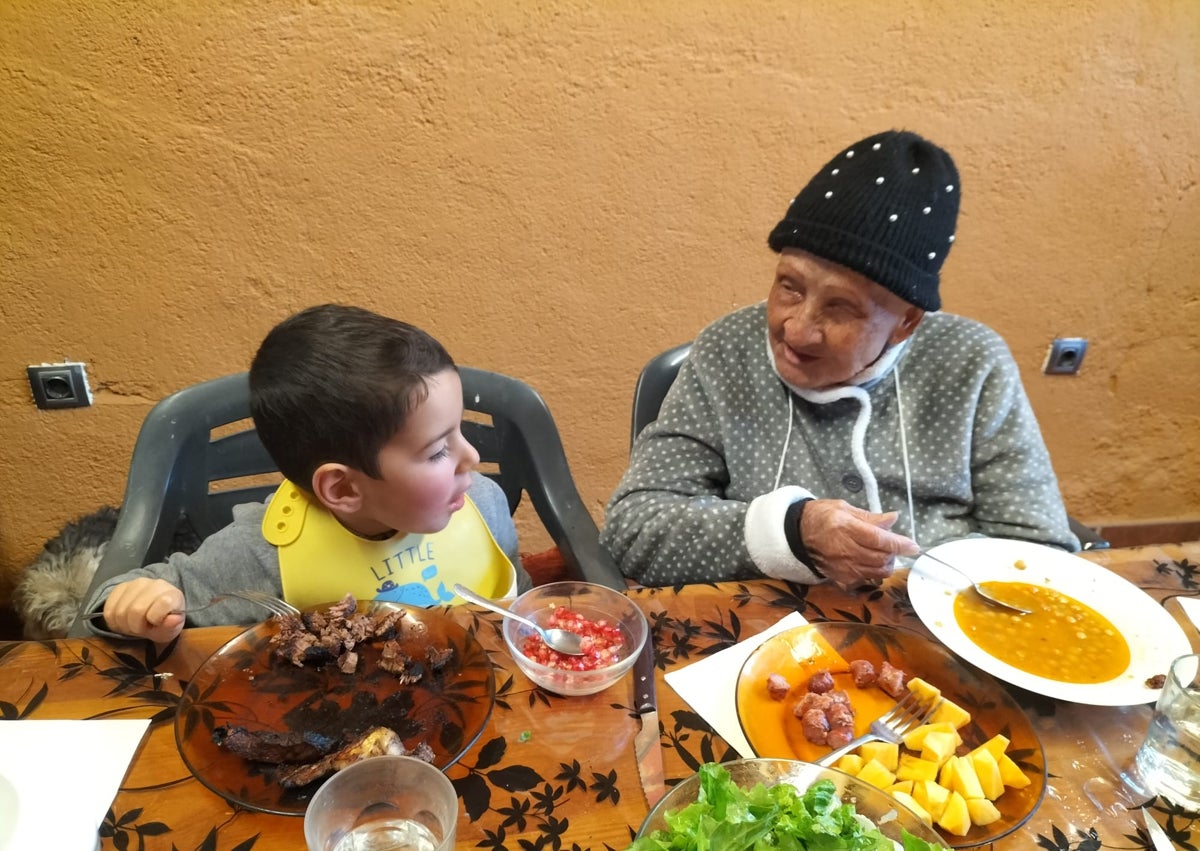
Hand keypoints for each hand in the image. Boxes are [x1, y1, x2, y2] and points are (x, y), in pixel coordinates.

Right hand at [102, 578, 187, 641]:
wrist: (153, 610)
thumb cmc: (163, 622)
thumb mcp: (170, 630)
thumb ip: (172, 626)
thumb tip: (174, 619)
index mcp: (172, 594)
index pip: (163, 602)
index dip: (155, 619)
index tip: (155, 623)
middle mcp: (154, 584)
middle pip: (136, 610)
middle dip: (136, 626)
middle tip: (141, 629)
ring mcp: (135, 584)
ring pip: (119, 611)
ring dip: (124, 625)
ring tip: (133, 625)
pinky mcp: (119, 588)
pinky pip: (108, 610)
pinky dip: (113, 622)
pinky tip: (124, 621)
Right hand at [799, 500, 919, 589]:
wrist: (797, 535)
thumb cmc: (822, 516)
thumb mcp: (844, 508)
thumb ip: (870, 517)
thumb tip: (893, 519)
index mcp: (846, 528)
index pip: (879, 539)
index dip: (900, 544)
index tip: (914, 546)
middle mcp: (845, 550)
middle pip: (882, 558)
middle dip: (894, 553)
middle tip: (891, 544)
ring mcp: (843, 568)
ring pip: (878, 572)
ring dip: (886, 563)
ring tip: (881, 553)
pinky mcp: (841, 579)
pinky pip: (867, 580)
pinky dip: (874, 572)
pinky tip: (868, 562)